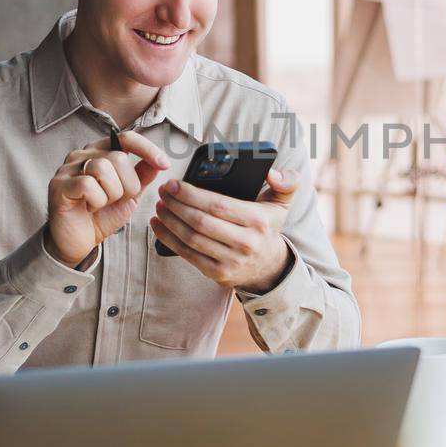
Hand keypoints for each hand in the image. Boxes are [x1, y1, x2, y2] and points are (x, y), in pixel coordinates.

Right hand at [46, 132, 168, 266]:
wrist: (78, 242)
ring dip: (111, 194)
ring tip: (100, 204)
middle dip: (128, 185)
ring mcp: (68, 168)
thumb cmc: (101, 216)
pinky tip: (89, 208)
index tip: (164, 164)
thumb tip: (159, 162)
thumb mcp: (129, 195)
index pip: (126, 138)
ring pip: (104, 169)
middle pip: (119, 158)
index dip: (147, 149)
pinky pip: (88, 185)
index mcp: (100, 152)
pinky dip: (96, 201)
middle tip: (115, 200)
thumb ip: (143, 177)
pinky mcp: (59, 185)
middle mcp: (82, 154)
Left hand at [150, 167, 297, 292]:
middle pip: (201, 222)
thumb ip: (287, 182)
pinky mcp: (218, 274)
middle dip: (176, 205)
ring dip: (170, 221)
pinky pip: (188, 255)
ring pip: (192, 239)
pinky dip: (168, 240)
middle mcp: (245, 243)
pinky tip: (159, 226)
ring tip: (159, 206)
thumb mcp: (282, 204)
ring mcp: (231, 261)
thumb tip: (272, 173)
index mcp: (258, 221)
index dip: (192, 195)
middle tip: (163, 192)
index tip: (174, 184)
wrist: (270, 267)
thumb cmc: (268, 228)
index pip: (219, 205)